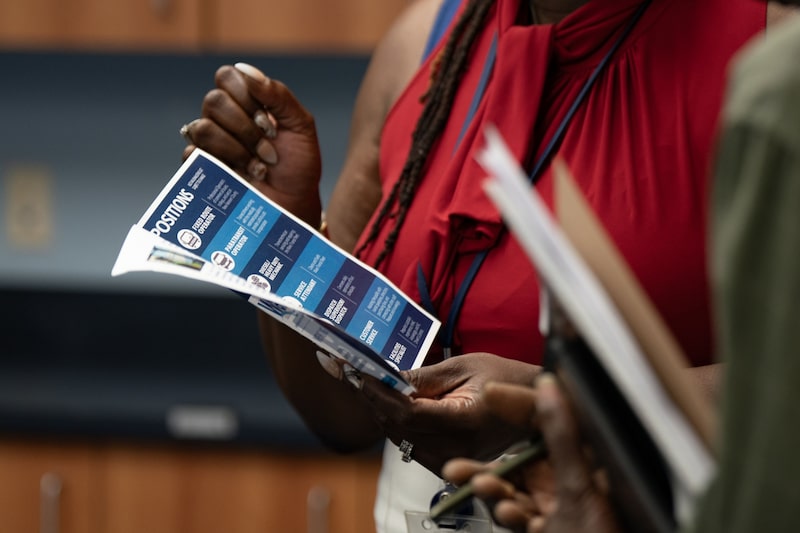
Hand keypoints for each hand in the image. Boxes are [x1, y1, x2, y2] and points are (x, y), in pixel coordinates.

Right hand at [182, 62, 321, 225]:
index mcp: (245, 102)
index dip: (247, 97)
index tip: (270, 123)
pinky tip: (244, 177)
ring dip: (237, 148)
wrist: (295, 204)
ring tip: (260, 166)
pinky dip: (222, 165)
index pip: (226, 77)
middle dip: (245, 127)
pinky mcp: (200, 169)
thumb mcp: (301, 126)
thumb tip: (244, 69)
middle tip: (268, 148)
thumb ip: (278, 95)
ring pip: (202, 128)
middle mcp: (223, 119)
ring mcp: (210, 144)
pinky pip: (191, 154)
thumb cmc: (298, 166)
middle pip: (213, 101)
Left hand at [359, 352, 540, 473]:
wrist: (530, 406)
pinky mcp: (448, 463)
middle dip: (374, 400)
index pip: (407, 413)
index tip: (362, 374)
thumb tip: (388, 377)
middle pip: (398, 429)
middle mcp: (457, 448)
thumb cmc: (504, 380)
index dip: (380, 394)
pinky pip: (411, 445)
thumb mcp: (464, 367)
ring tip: (372, 385)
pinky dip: (397, 424)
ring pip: (400, 439)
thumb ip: (424, 376)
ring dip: (382, 412)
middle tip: (358, 375)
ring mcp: (452, 460)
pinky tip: (392, 403)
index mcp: (465, 421)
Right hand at [444, 376, 620, 532]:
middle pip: (519, 456)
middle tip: (458, 462)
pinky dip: (505, 511)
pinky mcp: (544, 527)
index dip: (517, 404)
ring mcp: (555, 505)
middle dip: (486, 459)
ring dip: (489, 486)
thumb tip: (549, 388)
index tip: (489, 394)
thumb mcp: (579, 485)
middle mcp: (570, 478)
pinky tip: (506, 512)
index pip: (546, 419)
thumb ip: (561, 436)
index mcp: (586, 459)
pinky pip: (516, 513)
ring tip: (475, 484)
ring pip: (511, 487)